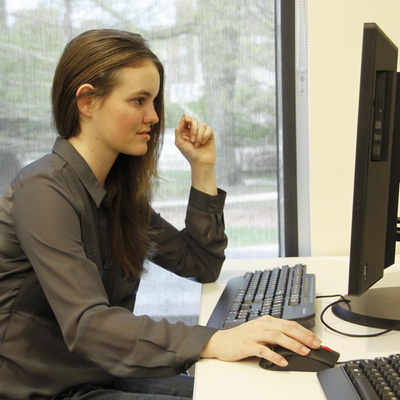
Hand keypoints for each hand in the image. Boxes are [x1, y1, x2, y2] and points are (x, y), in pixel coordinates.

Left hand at [175, 115, 217, 194]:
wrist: (200, 162)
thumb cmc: (189, 154)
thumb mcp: (179, 142)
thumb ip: (178, 129)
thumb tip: (184, 117)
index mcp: (185, 131)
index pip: (186, 118)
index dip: (187, 118)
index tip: (187, 121)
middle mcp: (194, 130)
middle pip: (194, 119)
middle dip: (193, 128)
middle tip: (192, 140)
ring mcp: (202, 132)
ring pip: (202, 125)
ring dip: (199, 135)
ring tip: (197, 145)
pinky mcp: (210, 134)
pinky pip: (209, 129)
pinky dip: (205, 136)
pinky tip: (203, 143)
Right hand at [201, 316, 321, 366]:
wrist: (222, 341)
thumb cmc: (243, 337)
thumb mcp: (260, 332)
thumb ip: (275, 334)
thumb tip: (296, 341)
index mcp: (267, 320)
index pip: (290, 324)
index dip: (305, 331)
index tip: (316, 340)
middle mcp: (262, 325)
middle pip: (286, 328)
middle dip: (303, 336)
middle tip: (315, 345)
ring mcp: (254, 334)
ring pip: (277, 336)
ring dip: (292, 344)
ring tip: (304, 351)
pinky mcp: (248, 345)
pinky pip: (263, 350)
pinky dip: (274, 355)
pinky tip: (282, 361)